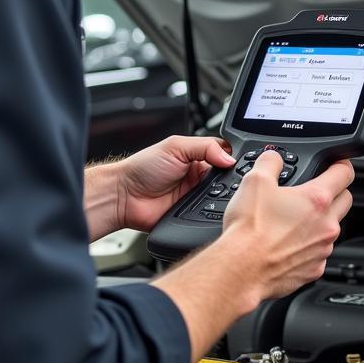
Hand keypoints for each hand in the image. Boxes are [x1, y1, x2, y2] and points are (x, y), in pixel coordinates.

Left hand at [115, 135, 235, 232]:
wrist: (124, 196)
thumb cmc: (143, 167)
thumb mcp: (175, 146)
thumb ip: (204, 147)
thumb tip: (229, 157)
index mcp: (198, 158)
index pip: (225, 157)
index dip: (233, 160)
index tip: (240, 164)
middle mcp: (200, 178)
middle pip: (227, 180)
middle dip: (231, 181)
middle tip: (229, 181)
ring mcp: (196, 198)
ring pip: (221, 200)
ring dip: (222, 198)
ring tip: (221, 194)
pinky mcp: (192, 216)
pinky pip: (208, 216)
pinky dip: (212, 214)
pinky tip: (212, 209)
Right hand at [221, 150, 353, 301]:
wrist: (240, 270)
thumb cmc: (249, 230)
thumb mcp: (255, 181)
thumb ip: (270, 162)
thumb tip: (274, 158)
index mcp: (316, 200)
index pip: (345, 173)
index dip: (341, 163)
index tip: (336, 163)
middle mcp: (327, 226)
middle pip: (345, 200)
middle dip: (334, 191)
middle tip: (313, 190)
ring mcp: (322, 250)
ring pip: (332, 228)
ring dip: (319, 221)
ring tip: (292, 220)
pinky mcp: (314, 270)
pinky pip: (319, 252)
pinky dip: (308, 246)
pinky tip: (287, 244)